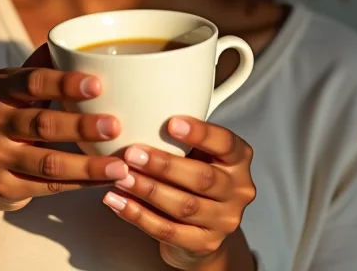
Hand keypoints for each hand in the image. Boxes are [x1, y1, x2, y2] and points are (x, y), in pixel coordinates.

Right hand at [0, 45, 128, 211]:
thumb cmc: (12, 116)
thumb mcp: (19, 88)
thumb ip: (44, 66)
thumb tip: (72, 41)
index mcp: (1, 87)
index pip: (33, 82)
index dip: (65, 83)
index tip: (97, 85)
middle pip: (42, 124)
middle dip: (82, 126)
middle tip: (116, 126)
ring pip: (48, 163)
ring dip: (88, 165)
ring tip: (121, 166)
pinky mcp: (4, 186)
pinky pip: (50, 187)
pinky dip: (81, 184)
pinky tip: (106, 180)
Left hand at [102, 117, 255, 269]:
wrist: (203, 227)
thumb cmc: (195, 174)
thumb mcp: (198, 151)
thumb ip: (182, 137)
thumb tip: (140, 112)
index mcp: (238, 159)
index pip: (225, 143)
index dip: (200, 133)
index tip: (171, 123)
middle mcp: (238, 190)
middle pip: (202, 178)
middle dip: (163, 165)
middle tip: (132, 153)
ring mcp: (223, 220)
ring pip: (183, 206)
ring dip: (147, 190)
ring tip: (121, 177)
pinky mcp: (204, 244)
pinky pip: (168, 231)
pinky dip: (138, 215)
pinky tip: (118, 202)